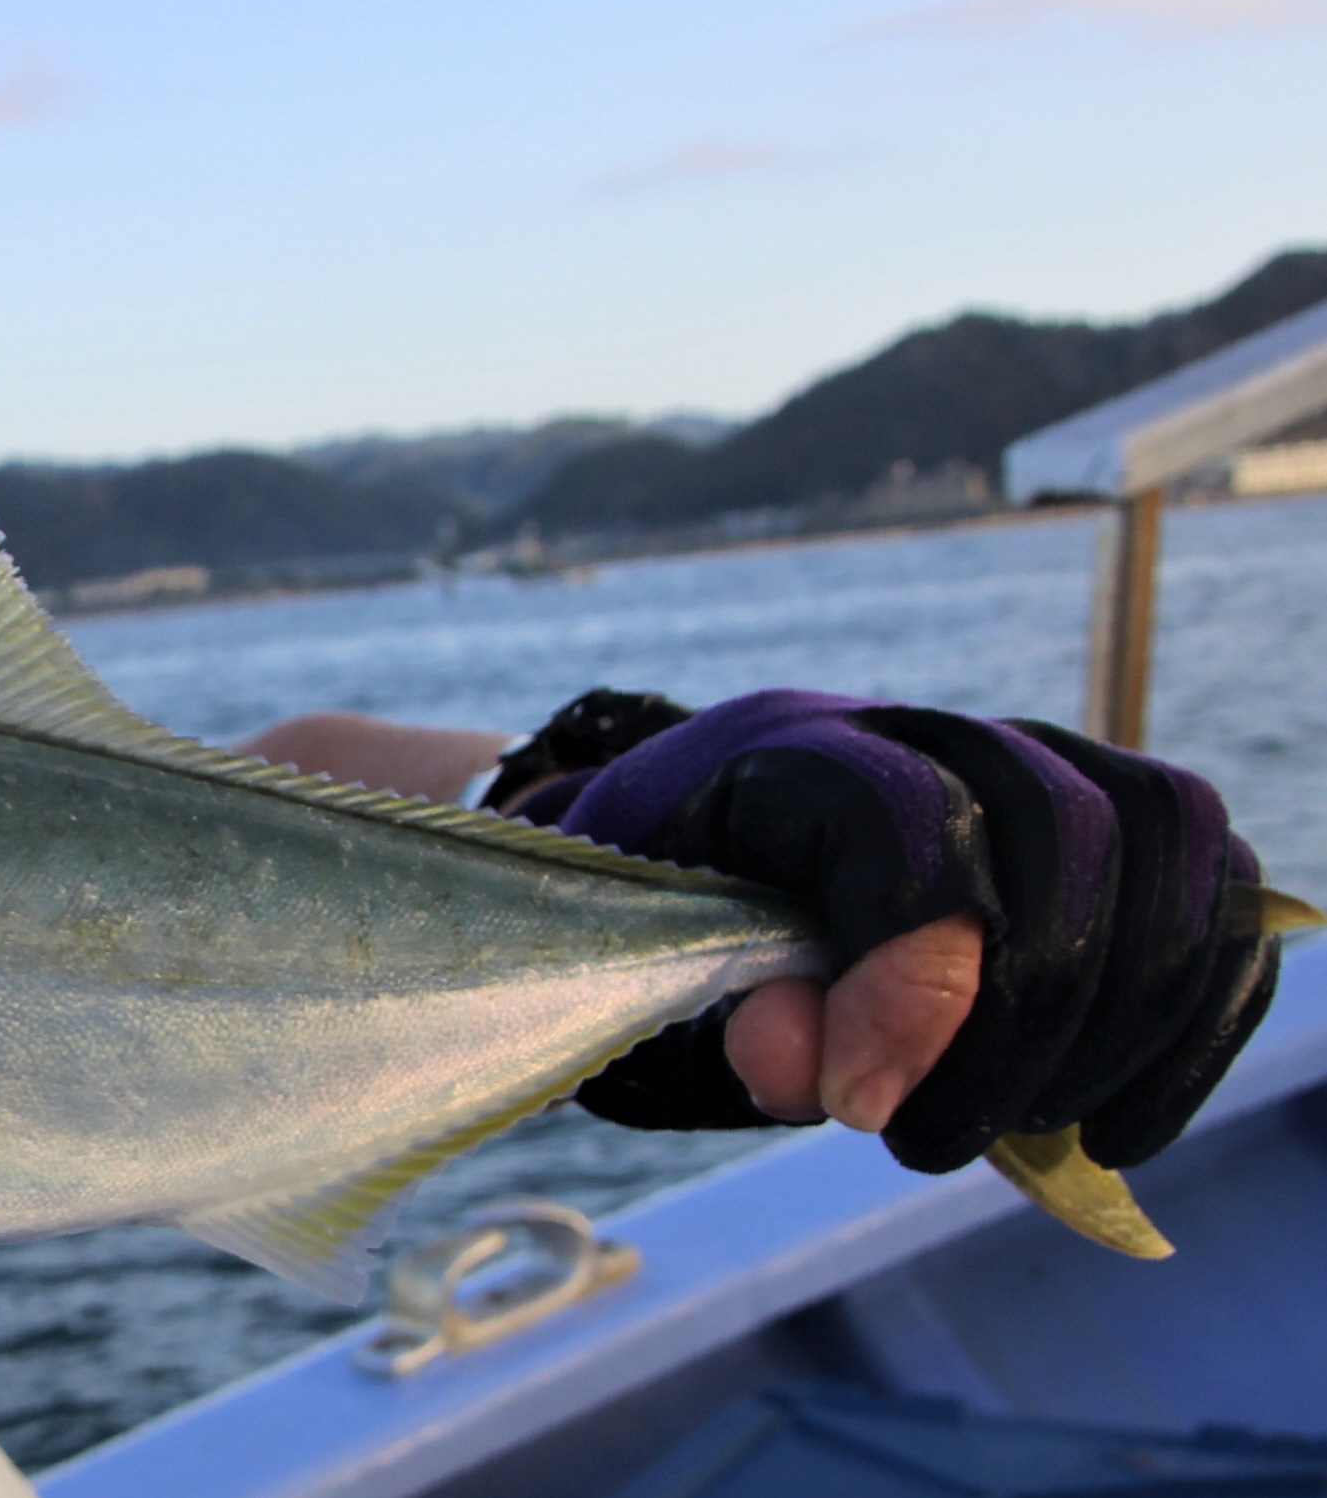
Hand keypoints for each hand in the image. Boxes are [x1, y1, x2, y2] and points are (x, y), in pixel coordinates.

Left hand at [538, 691, 1277, 1172]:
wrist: (686, 860)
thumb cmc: (661, 924)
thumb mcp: (649, 979)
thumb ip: (732, 1026)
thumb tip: (833, 1077)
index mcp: (781, 749)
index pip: (906, 825)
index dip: (910, 985)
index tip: (860, 1110)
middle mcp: (920, 726)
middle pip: (1059, 830)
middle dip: (1016, 1020)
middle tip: (928, 1135)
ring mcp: (1026, 752)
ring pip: (1157, 838)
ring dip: (1116, 1017)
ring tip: (1019, 1127)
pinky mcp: (1106, 815)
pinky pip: (1212, 886)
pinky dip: (1192, 1013)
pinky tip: (1117, 1127)